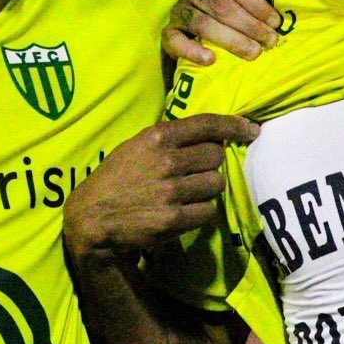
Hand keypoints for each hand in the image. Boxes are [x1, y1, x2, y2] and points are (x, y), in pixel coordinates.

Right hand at [62, 114, 259, 260]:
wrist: (92, 217)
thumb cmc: (117, 178)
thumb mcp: (136, 146)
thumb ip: (170, 139)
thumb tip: (214, 137)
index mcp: (156, 137)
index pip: (206, 125)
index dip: (234, 126)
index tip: (251, 129)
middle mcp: (166, 161)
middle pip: (216, 157)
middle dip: (212, 164)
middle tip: (196, 172)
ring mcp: (171, 191)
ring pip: (216, 184)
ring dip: (208, 189)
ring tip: (188, 192)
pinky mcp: (173, 219)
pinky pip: (208, 211)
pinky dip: (201, 211)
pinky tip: (185, 210)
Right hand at [161, 0, 292, 66]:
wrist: (198, 25)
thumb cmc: (231, 3)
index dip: (257, 5)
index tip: (275, 22)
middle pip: (222, 6)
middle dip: (250, 25)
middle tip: (270, 41)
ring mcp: (178, 10)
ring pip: (203, 24)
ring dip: (231, 40)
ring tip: (253, 52)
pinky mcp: (169, 31)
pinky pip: (175, 40)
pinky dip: (192, 50)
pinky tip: (211, 59)